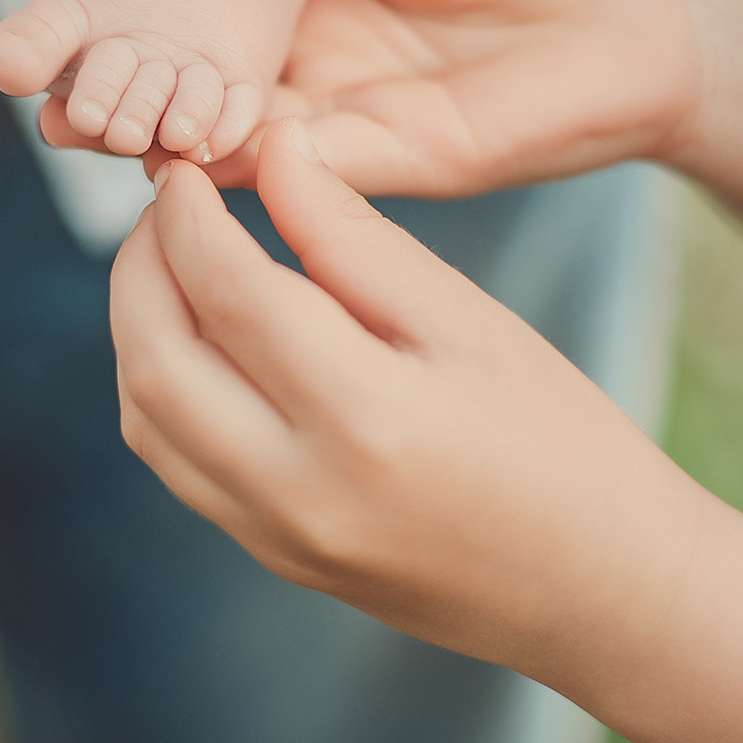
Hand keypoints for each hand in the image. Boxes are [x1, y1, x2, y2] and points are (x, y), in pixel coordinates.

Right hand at [49, 0, 710, 194]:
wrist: (644, 17)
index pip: (190, 16)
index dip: (121, 25)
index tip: (46, 34)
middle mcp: (304, 65)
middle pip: (192, 90)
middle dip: (125, 99)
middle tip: (51, 101)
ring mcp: (344, 121)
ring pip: (236, 144)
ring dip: (175, 143)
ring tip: (103, 135)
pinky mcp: (397, 163)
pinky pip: (315, 173)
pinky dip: (262, 169)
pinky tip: (213, 154)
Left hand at [110, 119, 694, 678]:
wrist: (603, 588)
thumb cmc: (558, 438)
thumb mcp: (469, 319)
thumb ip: (355, 238)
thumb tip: (272, 155)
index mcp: (365, 419)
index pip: (228, 294)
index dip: (189, 217)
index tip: (185, 167)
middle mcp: (301, 493)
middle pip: (156, 363)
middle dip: (139, 269)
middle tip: (166, 206)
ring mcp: (280, 540)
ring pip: (150, 422)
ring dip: (141, 331)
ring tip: (179, 262)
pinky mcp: (277, 560)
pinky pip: (182, 466)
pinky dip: (167, 389)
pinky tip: (207, 338)